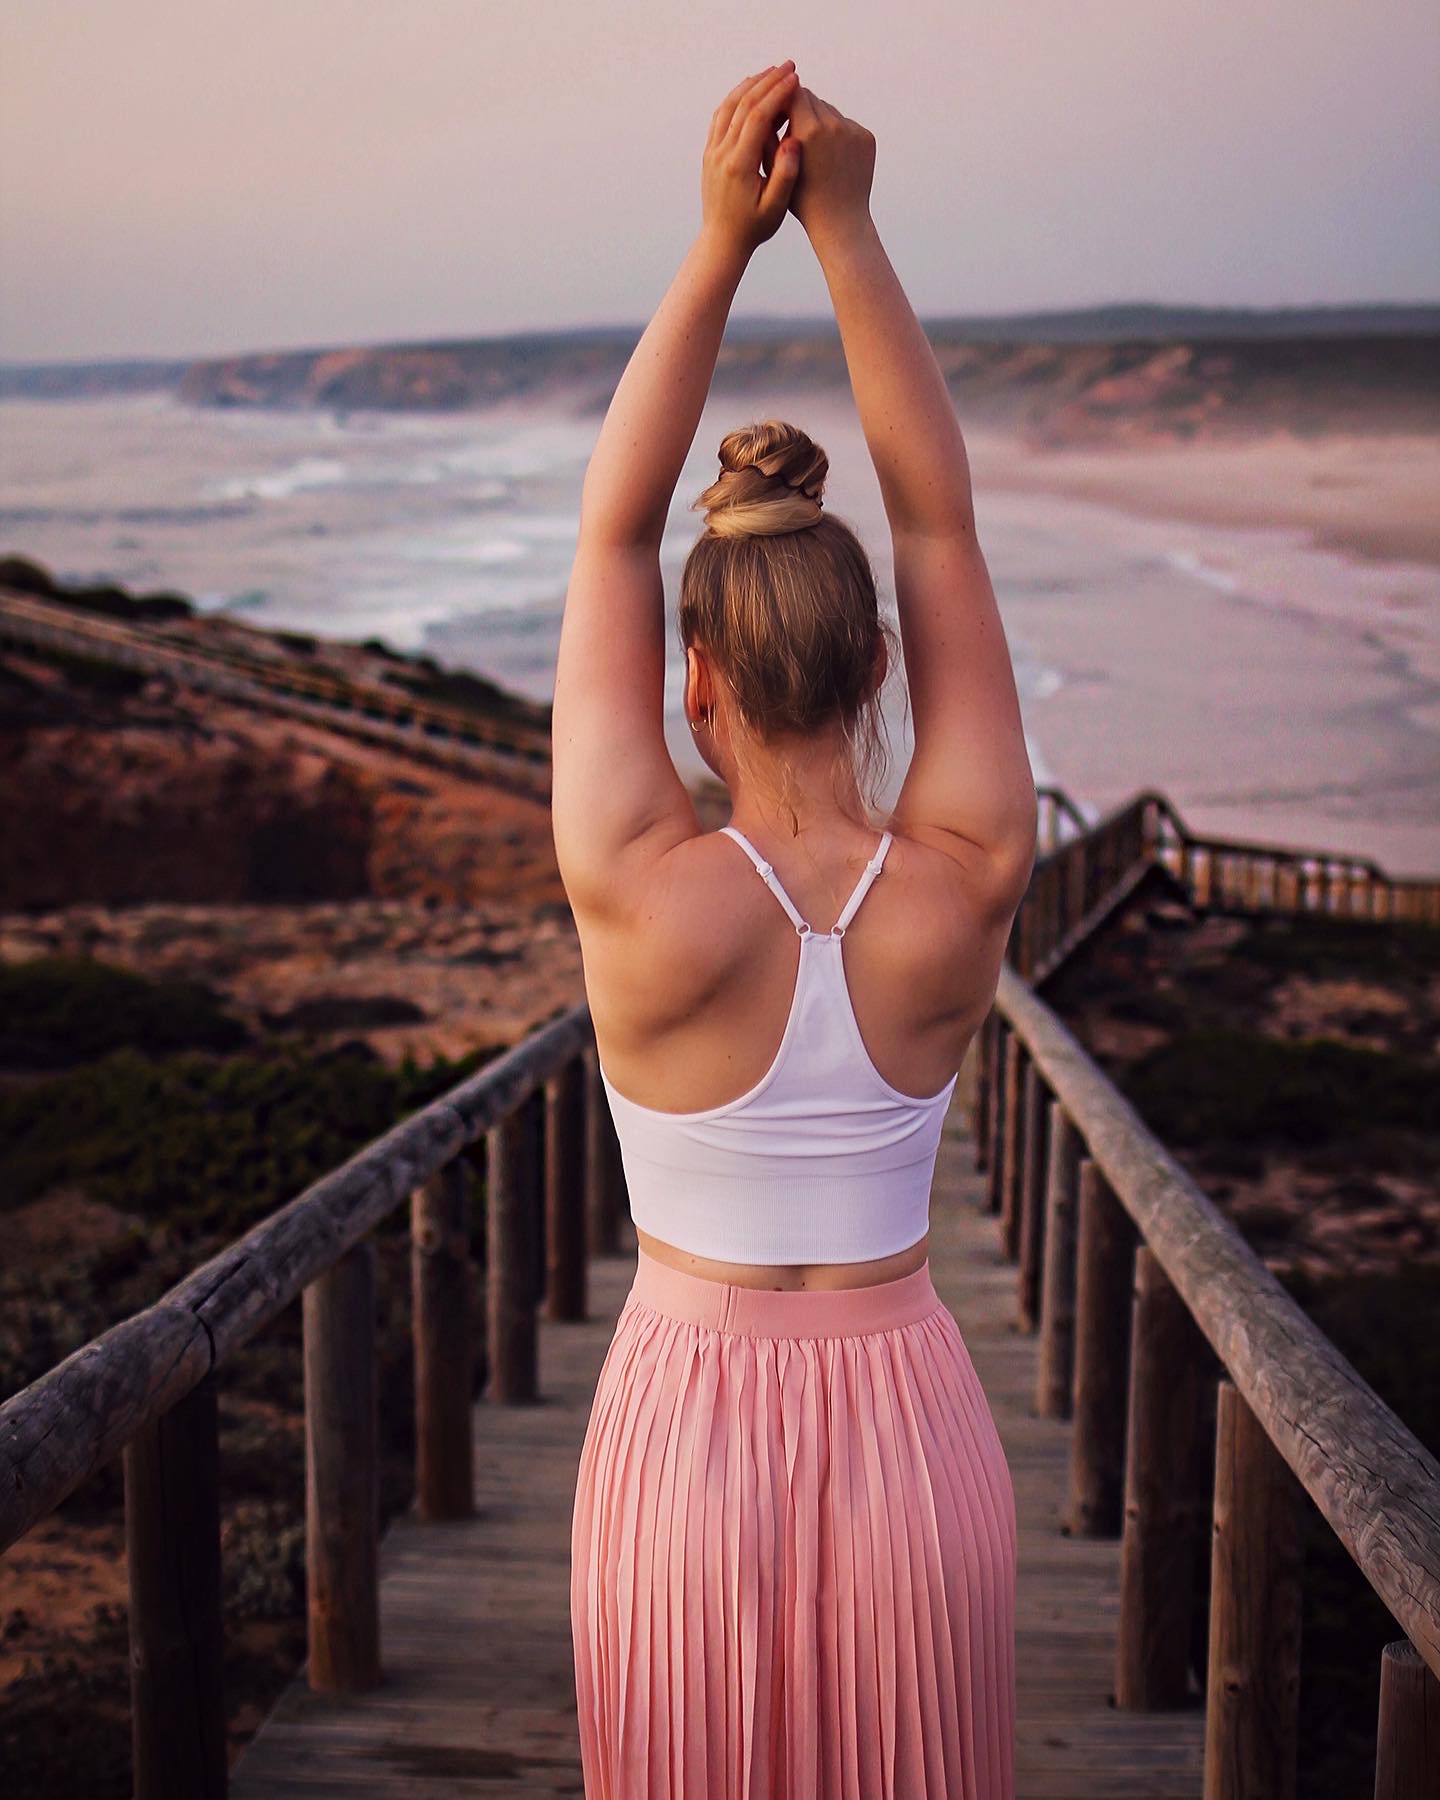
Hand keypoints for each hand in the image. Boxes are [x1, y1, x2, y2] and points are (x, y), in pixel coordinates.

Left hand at [701, 62, 802, 256]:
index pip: (758, 117)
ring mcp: (712, 151)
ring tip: (773, 72)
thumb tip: (794, 141)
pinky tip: (751, 90)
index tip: (796, 79)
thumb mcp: (775, 208)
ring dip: (751, 85)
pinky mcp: (710, 153)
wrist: (722, 242)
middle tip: (789, 67)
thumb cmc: (754, 228)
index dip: (778, 94)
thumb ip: (785, 175)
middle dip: (768, 81)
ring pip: (730, 106)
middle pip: (744, 104)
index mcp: (738, 164)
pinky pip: (721, 116)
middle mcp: (721, 153)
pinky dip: (737, 97)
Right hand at [781, 85, 875, 247]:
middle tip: (791, 127)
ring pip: (829, 111)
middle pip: (811, 98)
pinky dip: (837, 134)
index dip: (782, 98)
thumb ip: (768, 132)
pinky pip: (846, 124)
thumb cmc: (802, 200)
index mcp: (808, 130)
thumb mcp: (776, 167)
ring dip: (818, 120)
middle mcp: (833, 125)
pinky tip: (830, 156)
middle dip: (799, 108)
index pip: (792, 92)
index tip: (776, 109)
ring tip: (812, 147)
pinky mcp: (866, 137)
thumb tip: (766, 103)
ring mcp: (853, 130)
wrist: (839, 222)